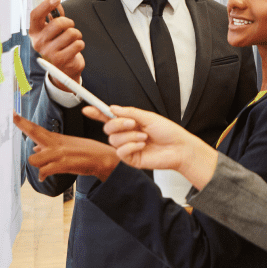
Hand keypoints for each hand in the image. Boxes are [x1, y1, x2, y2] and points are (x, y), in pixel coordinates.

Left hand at [13, 112, 118, 180]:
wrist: (103, 159)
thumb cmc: (86, 153)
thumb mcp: (67, 147)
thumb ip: (50, 148)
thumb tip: (35, 150)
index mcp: (56, 139)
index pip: (37, 129)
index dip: (23, 122)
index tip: (12, 114)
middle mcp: (56, 143)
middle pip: (34, 132)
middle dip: (22, 124)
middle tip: (13, 116)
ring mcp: (59, 153)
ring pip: (34, 159)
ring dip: (36, 164)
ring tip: (44, 167)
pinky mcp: (64, 164)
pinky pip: (45, 170)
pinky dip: (43, 175)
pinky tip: (45, 177)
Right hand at [28, 0, 84, 81]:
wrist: (63, 69)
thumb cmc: (59, 46)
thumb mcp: (54, 31)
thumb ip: (54, 16)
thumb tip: (57, 4)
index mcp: (35, 33)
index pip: (36, 15)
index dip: (46, 5)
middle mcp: (39, 43)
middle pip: (58, 23)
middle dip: (69, 22)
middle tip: (70, 27)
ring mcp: (49, 52)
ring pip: (71, 33)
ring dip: (76, 34)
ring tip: (73, 40)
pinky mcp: (61, 60)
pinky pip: (78, 44)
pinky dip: (80, 44)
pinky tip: (75, 49)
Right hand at [82, 104, 218, 188]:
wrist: (179, 148)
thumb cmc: (168, 132)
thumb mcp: (148, 117)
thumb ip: (129, 112)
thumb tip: (112, 108)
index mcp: (130, 122)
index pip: (110, 117)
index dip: (97, 113)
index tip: (87, 109)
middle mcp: (127, 134)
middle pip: (108, 128)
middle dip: (118, 124)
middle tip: (132, 123)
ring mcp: (128, 147)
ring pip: (114, 140)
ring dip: (129, 136)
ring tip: (144, 137)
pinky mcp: (130, 159)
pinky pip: (120, 151)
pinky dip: (131, 146)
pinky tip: (142, 145)